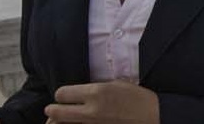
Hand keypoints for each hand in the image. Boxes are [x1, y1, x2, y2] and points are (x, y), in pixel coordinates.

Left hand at [45, 79, 159, 123]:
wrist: (153, 117)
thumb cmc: (137, 98)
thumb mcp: (116, 84)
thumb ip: (96, 88)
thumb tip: (82, 93)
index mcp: (96, 92)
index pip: (63, 94)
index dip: (61, 94)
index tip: (62, 95)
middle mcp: (91, 110)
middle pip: (58, 113)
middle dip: (53, 111)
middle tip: (50, 110)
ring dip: (60, 122)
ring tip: (55, 121)